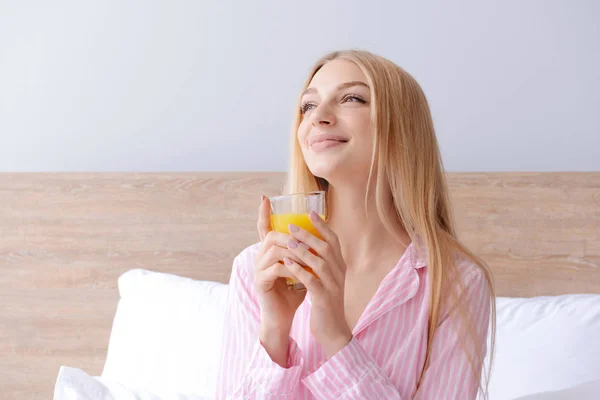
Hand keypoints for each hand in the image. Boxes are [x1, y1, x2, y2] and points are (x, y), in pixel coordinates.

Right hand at [254, 196, 306, 365]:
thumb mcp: (301, 268)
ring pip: (274, 250)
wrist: (283, 317)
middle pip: (272, 236)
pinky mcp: (261, 282)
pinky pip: (276, 268)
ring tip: (309, 257)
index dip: (263, 213)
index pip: (263, 227)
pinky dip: (291, 268)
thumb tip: (320, 234)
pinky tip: (301, 272)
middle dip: (291, 236)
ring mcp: (258, 269)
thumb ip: (305, 252)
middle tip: (306, 239)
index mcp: (269, 252)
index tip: (264, 197)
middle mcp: (260, 257)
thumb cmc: (293, 292)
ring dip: (294, 252)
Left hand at [283, 211, 352, 357]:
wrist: (332, 330)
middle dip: (309, 235)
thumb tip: (307, 243)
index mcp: (340, 266)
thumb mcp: (325, 279)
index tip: (310, 213)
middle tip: (291, 226)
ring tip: (288, 242)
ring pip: (320, 263)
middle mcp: (339, 273)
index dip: (323, 226)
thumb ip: (320, 262)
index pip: (334, 240)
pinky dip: (300, 271)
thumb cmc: (325, 302)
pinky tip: (287, 264)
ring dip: (303, 251)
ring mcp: (333, 286)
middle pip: (327, 248)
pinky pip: (312, 281)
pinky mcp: (324, 298)